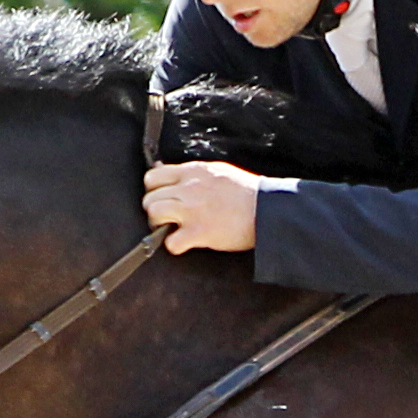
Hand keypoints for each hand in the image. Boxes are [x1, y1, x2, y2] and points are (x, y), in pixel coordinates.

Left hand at [143, 161, 259, 253]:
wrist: (267, 209)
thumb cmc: (246, 191)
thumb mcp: (218, 171)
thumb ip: (193, 174)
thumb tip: (171, 176)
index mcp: (193, 171)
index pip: (152, 176)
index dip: (154, 189)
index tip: (163, 197)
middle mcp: (189, 188)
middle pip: (149, 198)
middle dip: (155, 209)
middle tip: (168, 217)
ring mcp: (193, 210)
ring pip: (154, 215)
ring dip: (159, 225)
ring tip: (173, 229)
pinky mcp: (199, 232)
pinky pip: (170, 242)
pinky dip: (175, 245)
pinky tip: (186, 242)